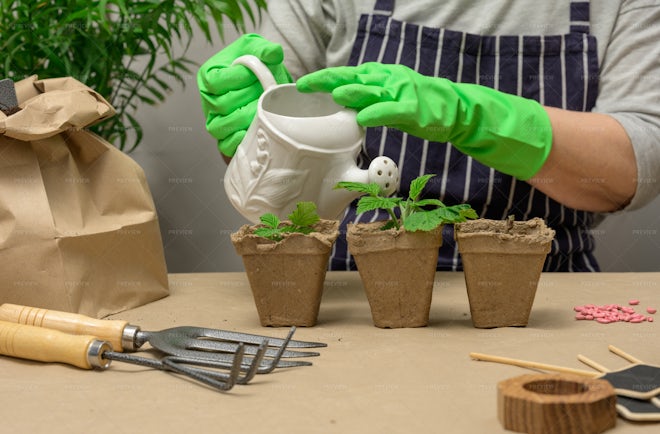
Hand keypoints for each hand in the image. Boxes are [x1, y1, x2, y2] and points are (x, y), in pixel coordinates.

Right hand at [197, 34, 291, 156]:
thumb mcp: (257, 50)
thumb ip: (264, 49)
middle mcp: (208, 99)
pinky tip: (255, 132)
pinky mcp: (223, 138)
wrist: (265, 85)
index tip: (256, 75)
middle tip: (265, 94)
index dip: (237, 79)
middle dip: (247, 100)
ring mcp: (214, 119)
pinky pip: (224, 145)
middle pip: (220, 105)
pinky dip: (239, 142)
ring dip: (244, 121)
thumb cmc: (257, 65)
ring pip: (219, 127)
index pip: (215, 81)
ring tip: (263, 112)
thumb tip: (275, 53)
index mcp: (209, 75)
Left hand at [296, 62, 551, 179]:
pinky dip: (376, 113)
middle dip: (328, 81)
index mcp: (379, 76)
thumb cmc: (417, 104)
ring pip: (371, 91)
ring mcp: (400, 93)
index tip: (301, 85)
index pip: (346, 74)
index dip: (324, 78)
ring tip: (334, 94)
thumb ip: (365, 97)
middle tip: (305, 85)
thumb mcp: (388, 96)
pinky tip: (362, 117)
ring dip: (352, 92)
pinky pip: (391, 111)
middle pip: (353, 78)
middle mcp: (387, 80)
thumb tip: (338, 100)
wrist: (453, 109)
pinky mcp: (412, 110)